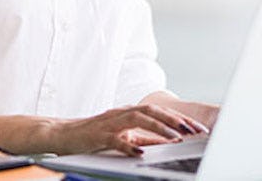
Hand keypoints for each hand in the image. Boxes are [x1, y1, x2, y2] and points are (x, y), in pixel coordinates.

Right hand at [50, 104, 209, 156]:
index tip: (198, 129)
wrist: (62, 133)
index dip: (180, 119)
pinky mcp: (99, 135)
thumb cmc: (94, 135)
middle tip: (194, 131)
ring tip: (176, 136)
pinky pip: (116, 139)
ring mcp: (111, 122)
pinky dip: (129, 145)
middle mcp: (123, 113)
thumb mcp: (124, 134)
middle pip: (153, 110)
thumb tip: (169, 140)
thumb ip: (145, 137)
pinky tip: (141, 152)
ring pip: (139, 118)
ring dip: (160, 127)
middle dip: (176, 120)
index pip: (160, 111)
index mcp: (130, 112)